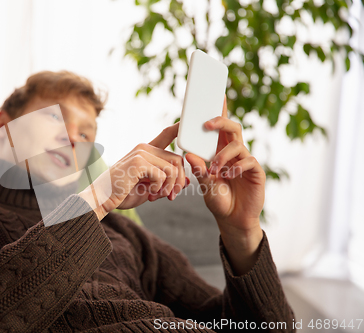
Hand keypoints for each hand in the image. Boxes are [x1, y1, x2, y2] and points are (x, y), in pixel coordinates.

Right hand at [79, 123, 188, 220]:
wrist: (102, 198)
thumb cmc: (123, 193)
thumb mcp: (150, 188)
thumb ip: (167, 183)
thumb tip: (188, 181)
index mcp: (146, 151)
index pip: (166, 134)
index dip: (178, 128)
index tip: (186, 121)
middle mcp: (144, 148)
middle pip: (178, 159)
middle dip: (179, 180)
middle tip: (170, 196)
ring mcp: (141, 154)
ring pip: (172, 168)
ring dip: (170, 186)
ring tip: (158, 196)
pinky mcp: (138, 162)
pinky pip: (162, 175)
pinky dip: (159, 187)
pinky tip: (149, 193)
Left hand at [186, 99, 265, 273]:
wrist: (232, 219)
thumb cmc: (218, 199)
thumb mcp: (204, 184)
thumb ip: (199, 170)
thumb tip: (189, 154)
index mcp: (220, 150)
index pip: (220, 127)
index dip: (219, 110)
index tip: (214, 94)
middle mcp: (234, 152)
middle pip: (232, 127)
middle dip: (220, 121)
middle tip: (207, 123)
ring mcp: (245, 161)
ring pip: (237, 144)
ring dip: (223, 156)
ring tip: (215, 170)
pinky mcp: (255, 172)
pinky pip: (248, 161)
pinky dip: (236, 167)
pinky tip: (228, 175)